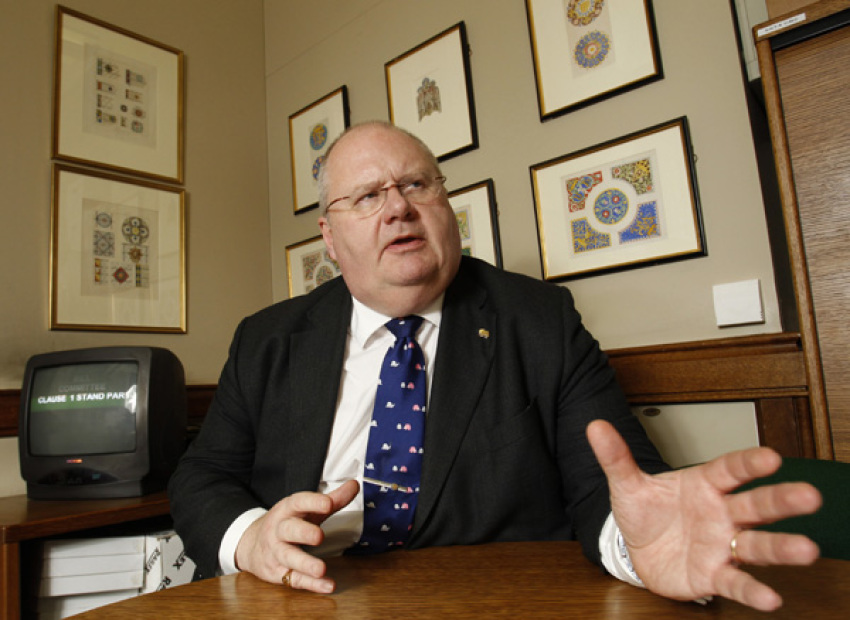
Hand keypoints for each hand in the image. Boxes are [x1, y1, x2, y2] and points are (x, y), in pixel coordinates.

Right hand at [235, 479, 358, 592]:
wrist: (250, 544)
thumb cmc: (287, 523)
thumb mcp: (306, 509)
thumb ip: (332, 499)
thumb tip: (354, 485)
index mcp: (287, 510)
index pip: (297, 502)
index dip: (312, 502)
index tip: (328, 503)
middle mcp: (279, 530)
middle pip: (289, 530)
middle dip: (303, 532)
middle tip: (319, 536)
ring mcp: (276, 552)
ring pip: (288, 557)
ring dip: (305, 564)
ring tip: (321, 569)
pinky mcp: (278, 573)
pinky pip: (294, 579)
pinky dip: (311, 584)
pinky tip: (327, 585)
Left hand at [586, 419, 821, 610]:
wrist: (636, 549)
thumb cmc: (645, 511)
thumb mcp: (626, 484)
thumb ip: (615, 457)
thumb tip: (594, 426)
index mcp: (704, 484)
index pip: (731, 469)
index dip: (750, 463)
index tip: (772, 456)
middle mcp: (723, 513)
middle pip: (756, 505)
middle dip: (782, 501)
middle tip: (811, 496)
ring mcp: (722, 545)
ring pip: (757, 545)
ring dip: (782, 547)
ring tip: (807, 549)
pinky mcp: (715, 575)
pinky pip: (737, 582)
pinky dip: (753, 590)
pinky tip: (771, 598)